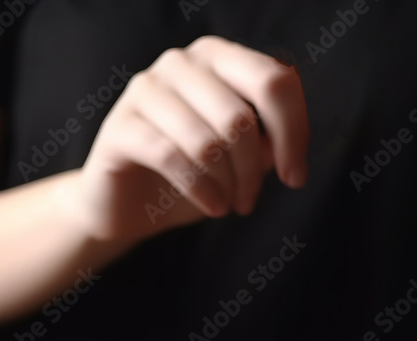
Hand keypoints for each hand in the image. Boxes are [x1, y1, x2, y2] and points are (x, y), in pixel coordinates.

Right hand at [76, 36, 309, 240]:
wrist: (130, 202)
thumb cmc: (197, 171)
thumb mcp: (245, 156)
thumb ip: (271, 141)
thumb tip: (291, 143)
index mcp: (219, 57)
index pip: (275, 81)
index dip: (294, 133)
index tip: (295, 176)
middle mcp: (181, 63)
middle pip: (242, 117)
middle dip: (255, 169)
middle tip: (251, 200)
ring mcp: (146, 89)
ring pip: (209, 142)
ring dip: (229, 184)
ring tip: (231, 204)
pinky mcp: (120, 126)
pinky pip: (174, 159)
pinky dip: (202, 191)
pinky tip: (212, 207)